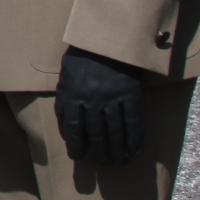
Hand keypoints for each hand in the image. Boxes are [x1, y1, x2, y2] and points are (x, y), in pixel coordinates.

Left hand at [54, 47, 146, 165]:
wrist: (106, 37)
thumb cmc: (83, 56)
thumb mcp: (66, 75)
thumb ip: (64, 98)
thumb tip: (63, 122)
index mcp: (74, 95)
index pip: (73, 129)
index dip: (76, 146)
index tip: (78, 157)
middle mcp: (92, 100)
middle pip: (95, 134)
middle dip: (99, 152)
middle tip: (103, 163)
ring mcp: (113, 98)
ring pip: (115, 132)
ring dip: (117, 151)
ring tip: (118, 162)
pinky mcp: (131, 94)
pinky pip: (134, 123)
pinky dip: (135, 140)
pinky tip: (135, 152)